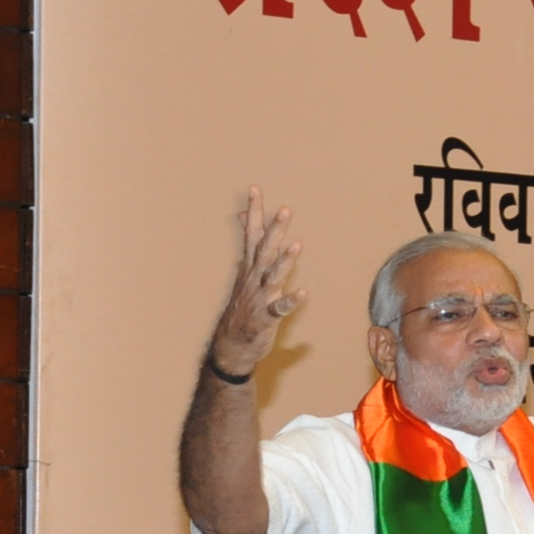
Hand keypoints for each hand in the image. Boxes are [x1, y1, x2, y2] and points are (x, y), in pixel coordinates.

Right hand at [208, 186, 305, 377]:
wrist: (230, 345)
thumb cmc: (243, 306)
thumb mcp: (245, 273)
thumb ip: (251, 246)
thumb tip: (246, 219)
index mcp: (250, 267)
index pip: (252, 233)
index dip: (255, 211)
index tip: (255, 188)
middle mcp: (253, 278)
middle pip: (264, 249)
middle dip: (274, 229)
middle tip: (285, 209)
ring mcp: (259, 297)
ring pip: (272, 276)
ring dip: (285, 261)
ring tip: (297, 244)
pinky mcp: (266, 317)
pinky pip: (279, 308)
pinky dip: (290, 301)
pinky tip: (303, 292)